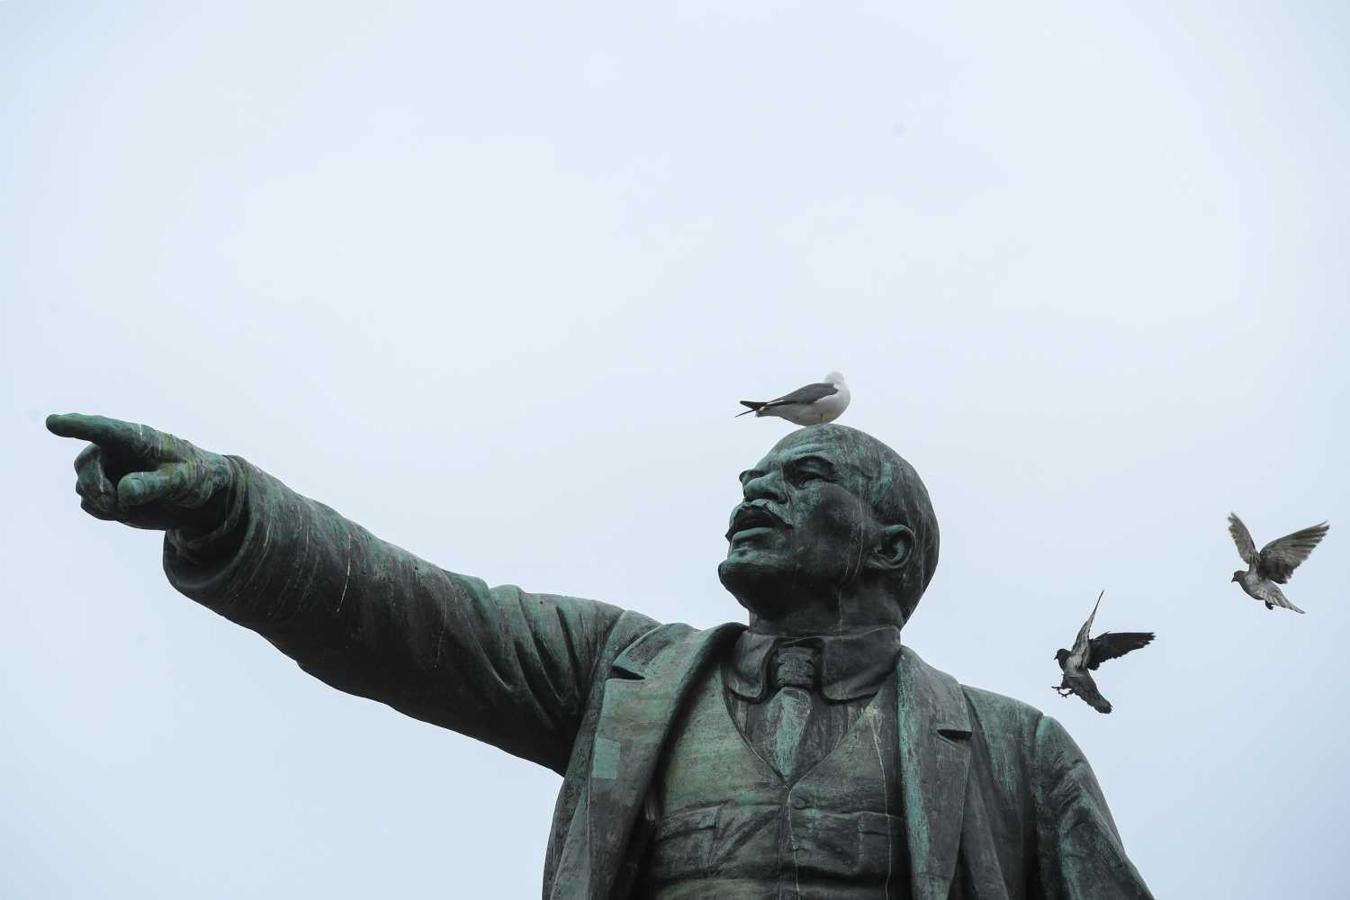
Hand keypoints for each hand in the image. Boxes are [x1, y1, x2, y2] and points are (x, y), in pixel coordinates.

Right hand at [46, 413, 234, 532]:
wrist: (195, 498)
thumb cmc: (193, 477)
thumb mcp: (182, 480)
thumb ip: (154, 484)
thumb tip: (123, 492)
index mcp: (135, 438)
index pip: (102, 430)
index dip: (77, 425)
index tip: (52, 422)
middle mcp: (114, 451)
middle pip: (85, 464)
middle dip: (94, 485)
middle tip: (112, 502)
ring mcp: (106, 472)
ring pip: (84, 488)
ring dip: (103, 502)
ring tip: (134, 505)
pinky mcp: (105, 493)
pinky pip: (91, 506)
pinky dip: (105, 513)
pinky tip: (127, 511)